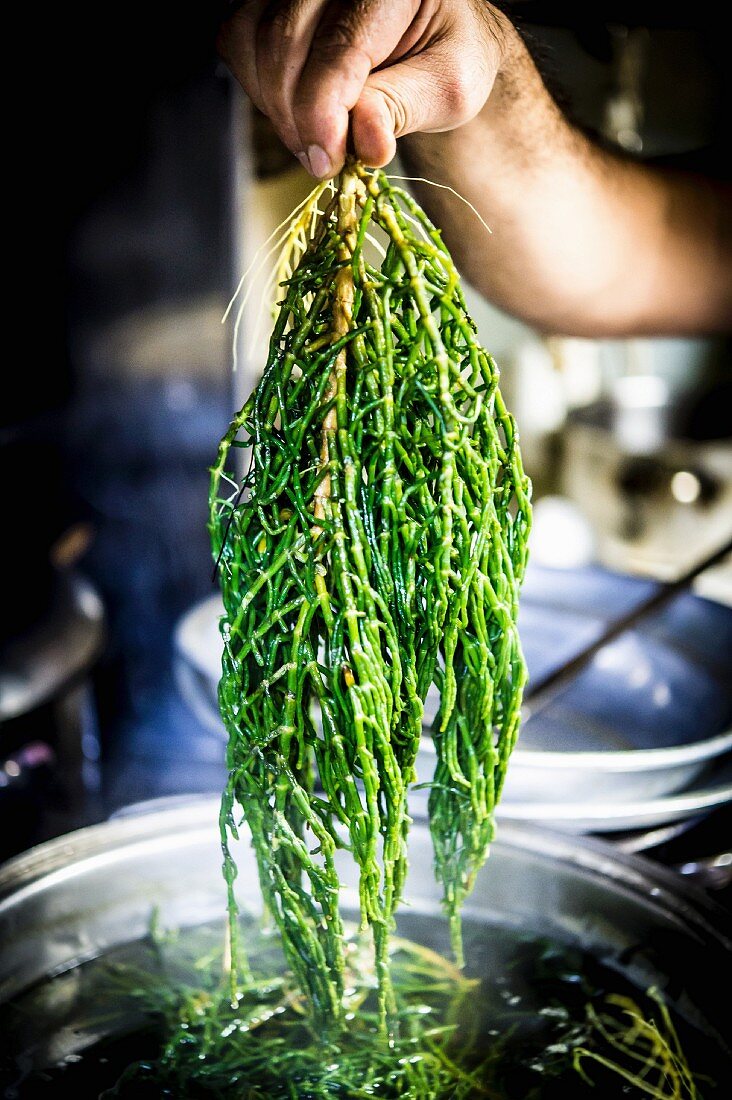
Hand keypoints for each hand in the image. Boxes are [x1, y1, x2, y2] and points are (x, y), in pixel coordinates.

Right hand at [217, 0, 506, 177]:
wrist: (432, 38)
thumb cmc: (444, 59)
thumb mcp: (450, 88)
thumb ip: (405, 109)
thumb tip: (367, 143)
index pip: (337, 47)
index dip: (323, 114)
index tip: (329, 161)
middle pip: (283, 45)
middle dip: (298, 119)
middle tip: (326, 159)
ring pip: (251, 43)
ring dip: (277, 107)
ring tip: (318, 135)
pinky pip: (236, 43)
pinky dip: (260, 88)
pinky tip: (297, 106)